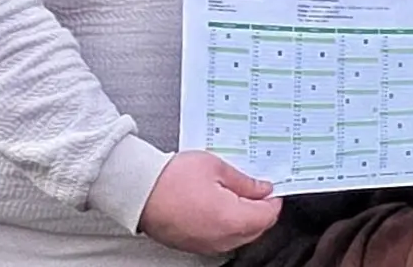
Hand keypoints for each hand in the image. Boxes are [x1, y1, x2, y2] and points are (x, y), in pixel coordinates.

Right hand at [138, 150, 281, 254]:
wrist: (138, 191)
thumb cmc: (172, 178)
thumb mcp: (216, 167)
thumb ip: (245, 181)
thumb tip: (263, 189)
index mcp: (232, 219)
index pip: (268, 216)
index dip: (273, 199)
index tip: (271, 187)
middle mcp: (222, 238)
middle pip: (257, 229)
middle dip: (260, 209)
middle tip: (255, 187)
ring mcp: (207, 245)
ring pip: (240, 236)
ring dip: (244, 218)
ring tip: (234, 193)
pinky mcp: (195, 246)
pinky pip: (222, 239)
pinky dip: (227, 225)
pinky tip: (219, 206)